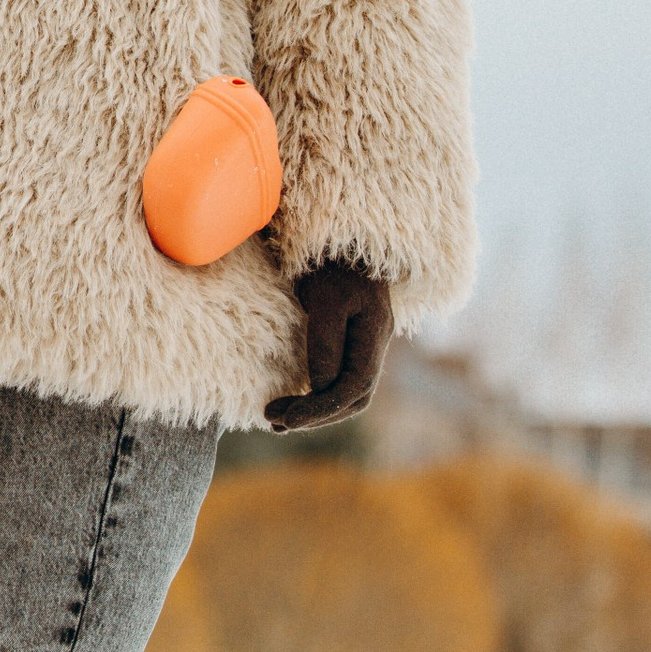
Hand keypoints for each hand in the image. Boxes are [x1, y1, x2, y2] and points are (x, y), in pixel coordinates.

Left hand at [264, 259, 391, 431]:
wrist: (338, 231)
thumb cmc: (331, 259)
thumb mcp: (326, 297)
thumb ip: (325, 343)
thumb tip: (318, 387)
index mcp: (375, 333)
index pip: (353, 388)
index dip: (321, 409)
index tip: (286, 418)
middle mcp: (374, 341)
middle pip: (353, 397)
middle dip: (315, 414)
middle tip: (275, 420)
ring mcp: (364, 339)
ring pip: (346, 390)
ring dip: (313, 408)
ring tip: (276, 418)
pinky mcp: (348, 335)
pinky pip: (337, 375)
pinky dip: (314, 392)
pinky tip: (291, 397)